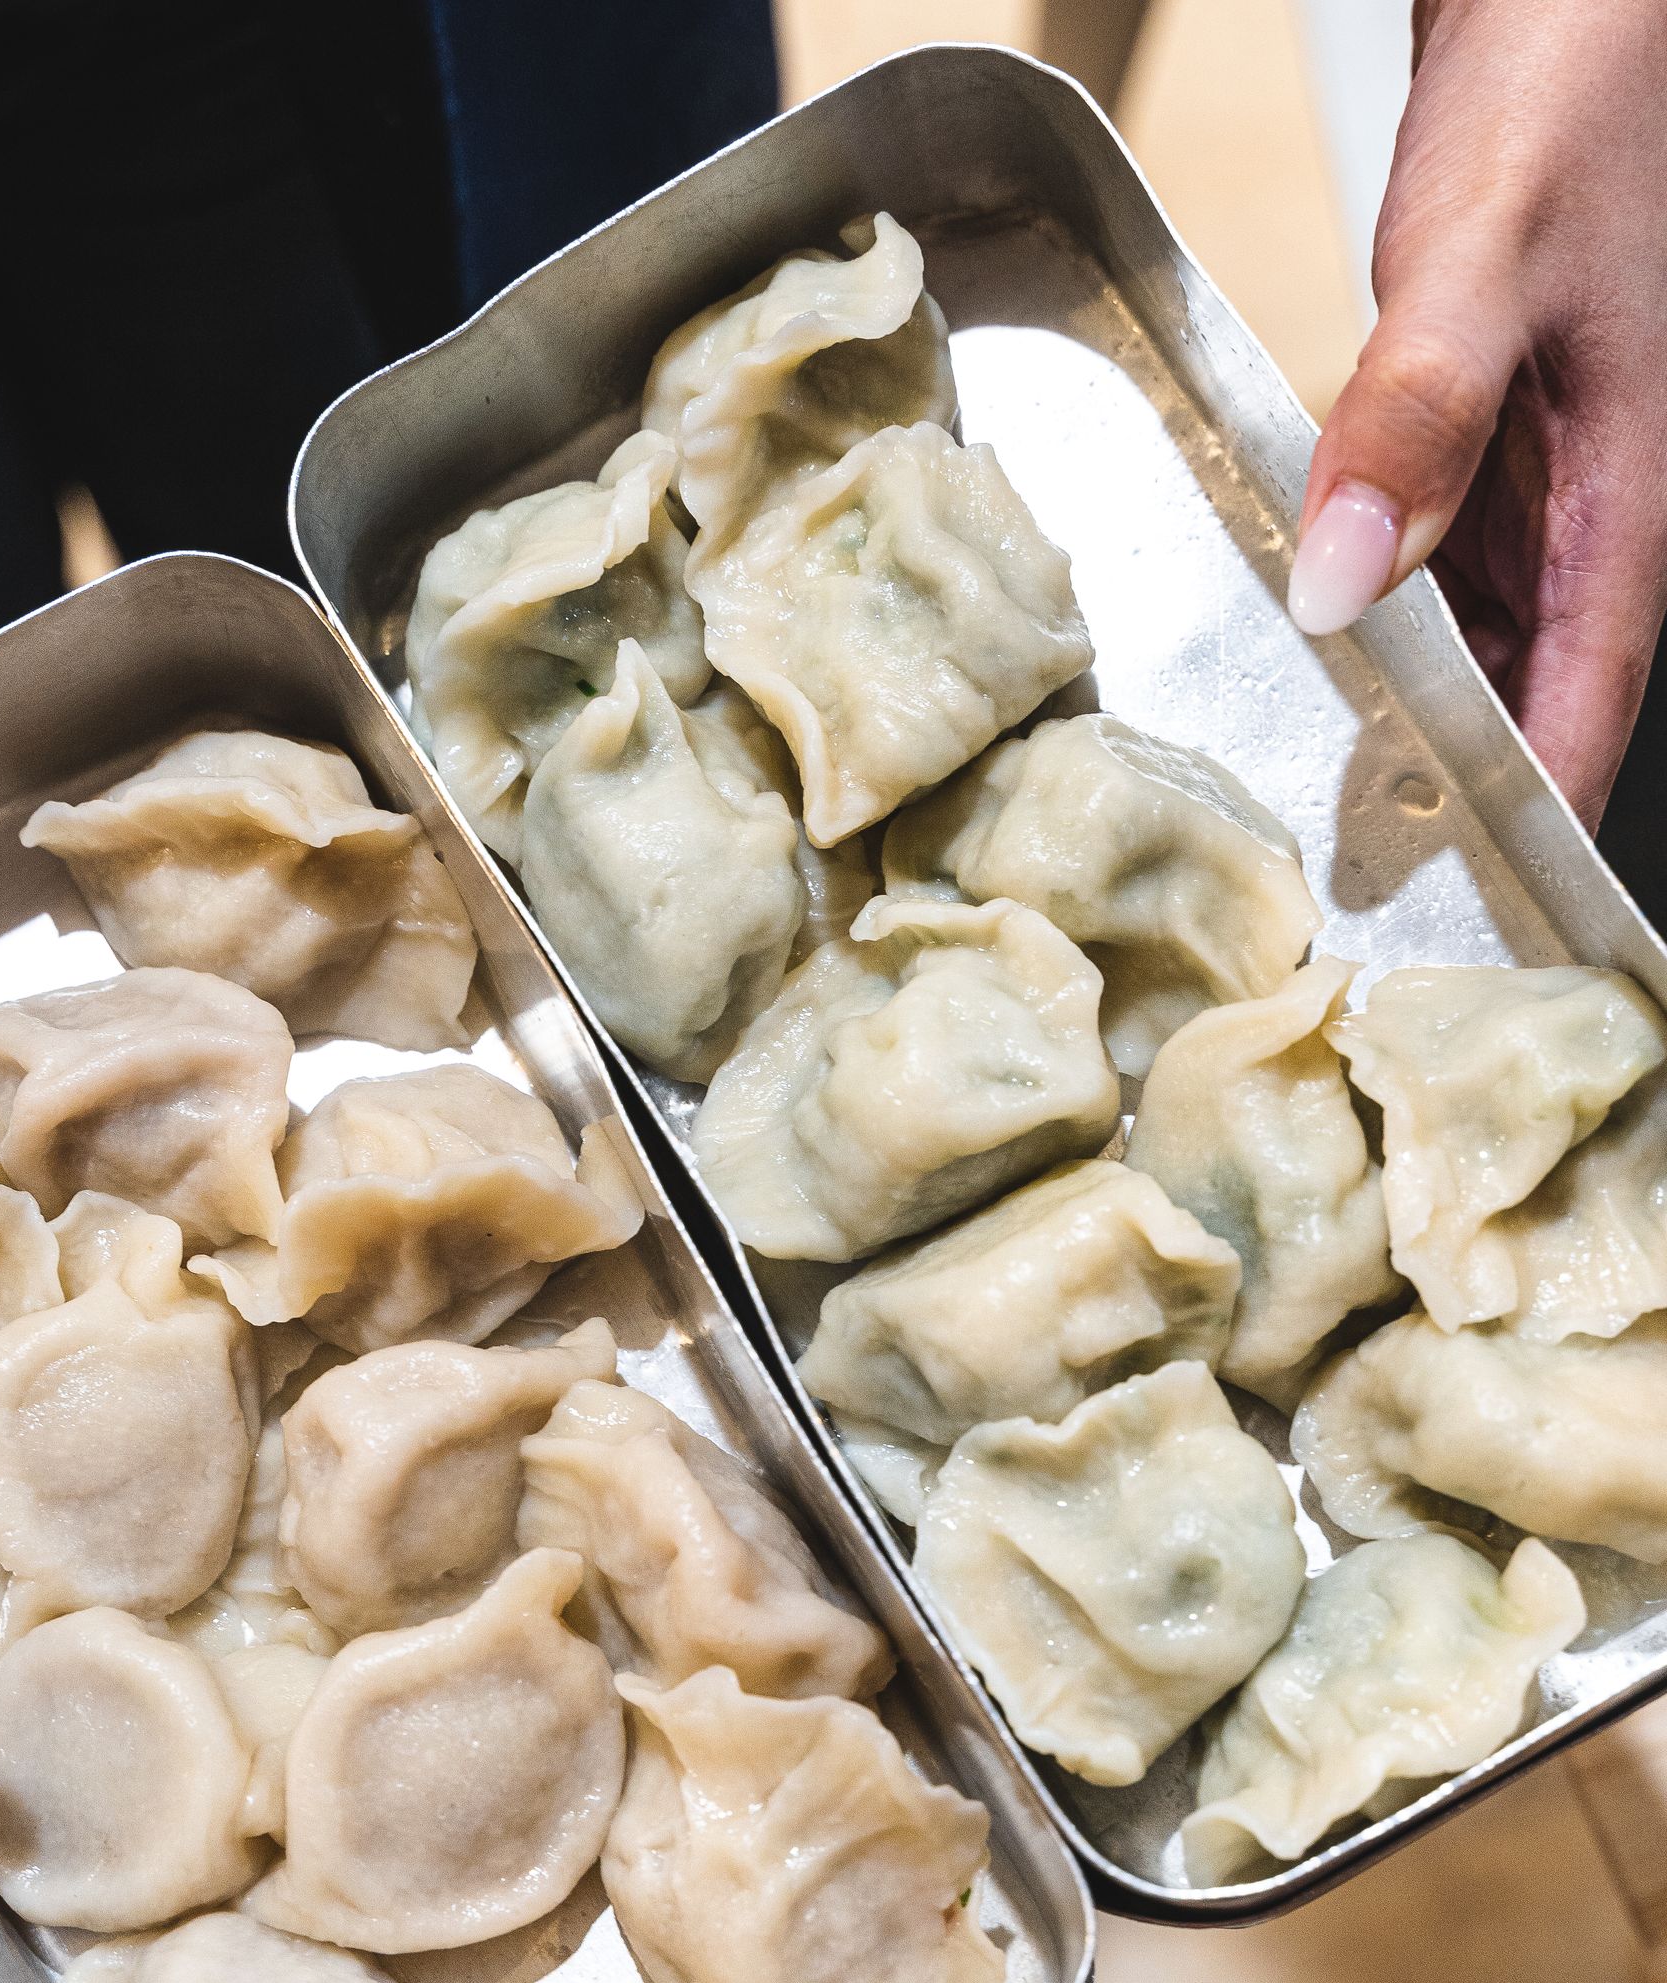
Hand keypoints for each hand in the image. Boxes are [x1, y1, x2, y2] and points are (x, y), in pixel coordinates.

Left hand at [1287, 0, 1666, 827]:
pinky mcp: (1483, 422)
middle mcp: (1594, 496)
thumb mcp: (1484, 257)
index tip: (1481, 922)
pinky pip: (1443, 553)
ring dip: (1419, 709)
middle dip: (1462, 789)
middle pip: (1532, 687)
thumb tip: (1343, 590)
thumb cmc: (1572, 85)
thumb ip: (1414, 417)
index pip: (1589, 703)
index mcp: (1630, 491)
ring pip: (1483, 629)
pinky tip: (1328, 647)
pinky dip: (1393, 610)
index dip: (1535, 817)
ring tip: (1333, 802)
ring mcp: (1540, 462)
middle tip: (1371, 891)